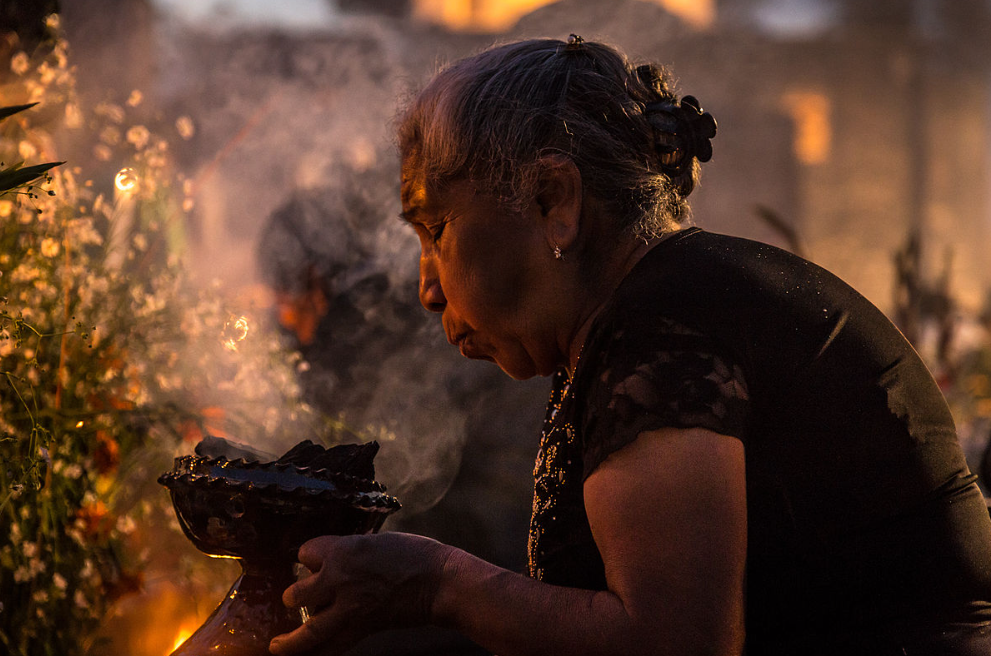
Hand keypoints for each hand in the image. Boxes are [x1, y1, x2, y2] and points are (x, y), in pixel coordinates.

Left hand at [268, 532, 454, 655]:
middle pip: (297, 593)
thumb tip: (333, 561)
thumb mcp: (375, 542)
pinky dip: (315, 654)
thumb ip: (350, 552)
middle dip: (295, 597)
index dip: (309, 557)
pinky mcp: (362, 628)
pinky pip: (330, 648)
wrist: (439, 581)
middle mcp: (340, 578)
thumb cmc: (414, 555)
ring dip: (292, 639)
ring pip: (307, 630)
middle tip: (295, 599)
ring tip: (279, 645)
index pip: (306, 553)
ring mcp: (349, 607)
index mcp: (344, 550)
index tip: (312, 561)